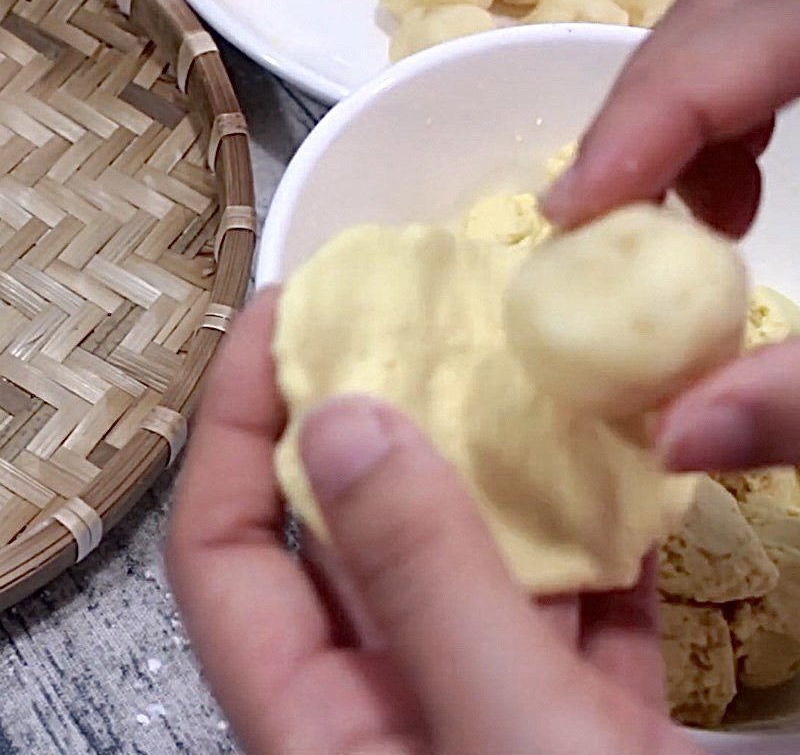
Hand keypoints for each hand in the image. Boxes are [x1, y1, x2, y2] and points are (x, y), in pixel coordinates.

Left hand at [167, 290, 699, 754]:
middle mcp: (390, 702)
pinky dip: (591, 525)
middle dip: (369, 411)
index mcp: (323, 727)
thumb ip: (423, 584)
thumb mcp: (508, 741)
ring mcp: (488, 698)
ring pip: (465, 549)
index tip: (277, 317)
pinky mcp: (579, 705)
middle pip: (348, 529)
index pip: (226, 543)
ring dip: (489, 458)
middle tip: (406, 312)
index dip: (232, 418)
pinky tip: (620, 457)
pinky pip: (567, 591)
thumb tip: (339, 422)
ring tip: (511, 360)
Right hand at [541, 0, 799, 472]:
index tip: (567, 215)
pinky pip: (785, 26)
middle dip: (654, 101)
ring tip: (683, 209)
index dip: (641, 118)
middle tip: (612, 210)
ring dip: (694, 100)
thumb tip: (678, 442)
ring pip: (755, 0)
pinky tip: (738, 188)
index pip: (742, 32)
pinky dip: (742, 101)